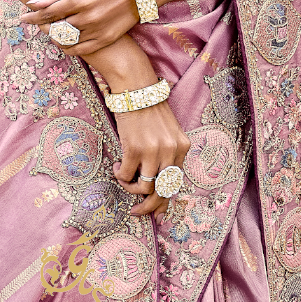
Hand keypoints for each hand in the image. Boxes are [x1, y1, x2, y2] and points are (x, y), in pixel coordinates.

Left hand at [27, 0, 140, 55]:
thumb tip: (33, 2)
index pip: (48, 13)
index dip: (33, 17)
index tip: (22, 18)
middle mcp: (87, 17)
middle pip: (55, 28)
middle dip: (43, 26)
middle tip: (36, 23)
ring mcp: (97, 30)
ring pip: (66, 40)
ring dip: (55, 36)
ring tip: (51, 31)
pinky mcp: (105, 39)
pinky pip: (80, 50)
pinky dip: (68, 48)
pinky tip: (64, 43)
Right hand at [113, 100, 189, 217]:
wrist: (136, 88)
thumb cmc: (148, 109)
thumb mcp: (167, 132)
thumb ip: (166, 154)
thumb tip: (156, 181)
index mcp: (182, 147)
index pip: (176, 182)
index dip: (166, 200)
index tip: (158, 213)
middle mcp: (171, 151)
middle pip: (163, 190)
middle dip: (150, 207)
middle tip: (137, 212)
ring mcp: (154, 151)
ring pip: (145, 187)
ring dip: (131, 188)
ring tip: (124, 178)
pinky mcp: (135, 149)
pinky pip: (127, 175)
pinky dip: (121, 175)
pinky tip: (118, 166)